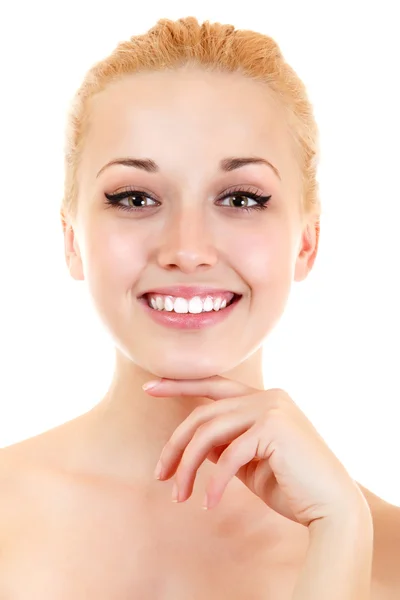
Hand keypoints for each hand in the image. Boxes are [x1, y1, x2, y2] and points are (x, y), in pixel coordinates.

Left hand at [143, 375, 367, 526]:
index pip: (213, 384)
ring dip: (188, 466)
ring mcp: (272, 408)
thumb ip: (224, 443)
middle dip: (175, 445)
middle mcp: (268, 396)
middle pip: (204, 414)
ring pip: (210, 433)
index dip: (179, 384)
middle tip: (160, 474)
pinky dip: (214, 483)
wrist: (331, 506)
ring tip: (179, 495)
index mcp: (263, 398)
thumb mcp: (247, 461)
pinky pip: (229, 456)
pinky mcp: (274, 428)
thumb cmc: (289, 485)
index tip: (149, 387)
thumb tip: (194, 441)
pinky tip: (208, 503)